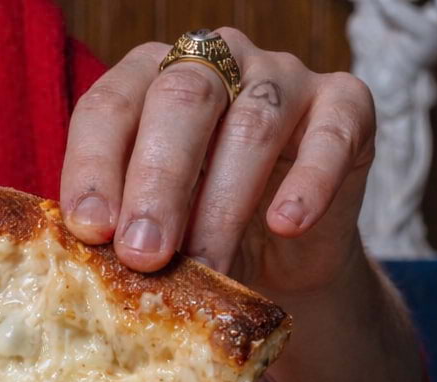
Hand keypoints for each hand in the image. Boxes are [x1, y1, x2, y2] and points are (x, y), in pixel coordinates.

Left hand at [60, 28, 375, 296]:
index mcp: (149, 77)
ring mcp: (283, 75)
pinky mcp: (346, 105)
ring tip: (207, 268)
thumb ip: (125, 227)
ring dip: (223, 205)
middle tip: (143, 255)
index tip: (90, 232)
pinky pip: (332, 134)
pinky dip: (308, 182)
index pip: (110, 106)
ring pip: (252, 124)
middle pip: (180, 101)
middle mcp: (215, 60)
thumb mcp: (157, 229)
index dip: (96, 168)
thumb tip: (92, 258)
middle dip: (157, 183)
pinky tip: (286, 224)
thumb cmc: (203, 232)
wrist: (284, 260)